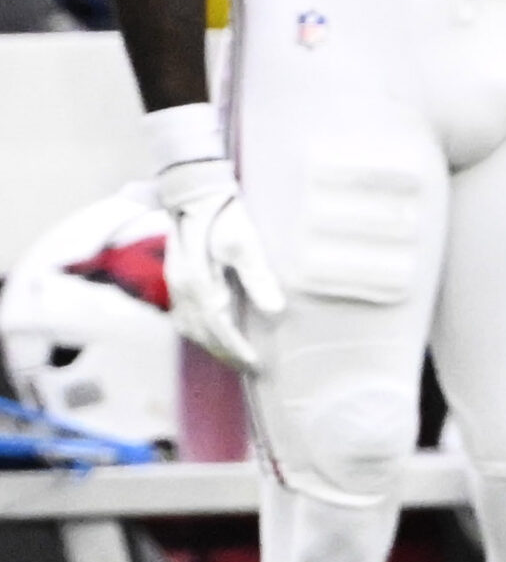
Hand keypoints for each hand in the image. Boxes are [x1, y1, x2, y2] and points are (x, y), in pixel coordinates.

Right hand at [157, 156, 284, 373]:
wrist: (195, 192)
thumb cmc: (225, 215)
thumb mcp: (247, 242)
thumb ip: (258, 277)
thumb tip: (274, 310)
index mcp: (198, 284)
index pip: (218, 328)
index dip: (236, 349)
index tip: (255, 363)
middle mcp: (182, 289)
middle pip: (202, 333)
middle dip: (225, 353)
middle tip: (249, 369)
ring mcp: (175, 285)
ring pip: (189, 328)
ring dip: (210, 346)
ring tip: (234, 358)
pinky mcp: (176, 279)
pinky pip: (182, 316)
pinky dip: (198, 332)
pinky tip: (213, 335)